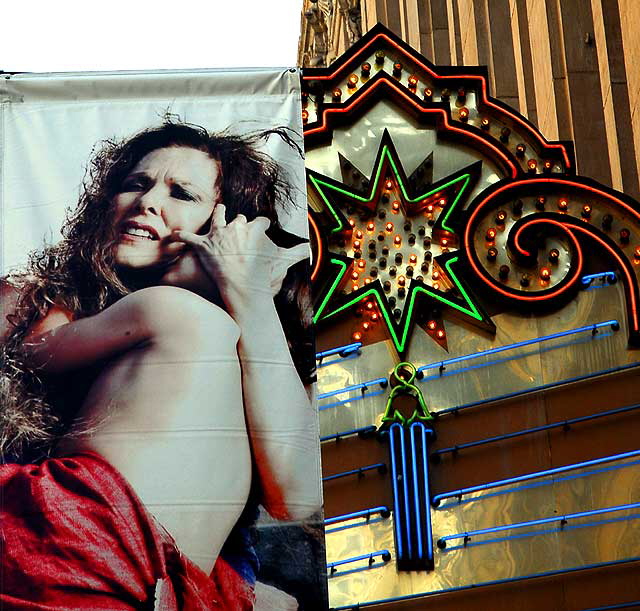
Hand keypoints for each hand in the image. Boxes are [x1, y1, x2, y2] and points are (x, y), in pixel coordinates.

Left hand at [170, 204, 308, 313]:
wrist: (242, 283)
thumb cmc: (262, 273)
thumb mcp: (283, 260)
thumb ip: (298, 253)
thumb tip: (310, 251)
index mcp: (253, 228)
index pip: (259, 222)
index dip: (261, 225)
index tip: (263, 226)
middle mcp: (234, 227)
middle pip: (237, 218)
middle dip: (238, 220)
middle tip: (238, 222)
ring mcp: (217, 234)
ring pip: (216, 218)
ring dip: (216, 215)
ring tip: (216, 212)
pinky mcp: (202, 245)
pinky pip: (189, 238)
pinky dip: (181, 236)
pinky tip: (174, 234)